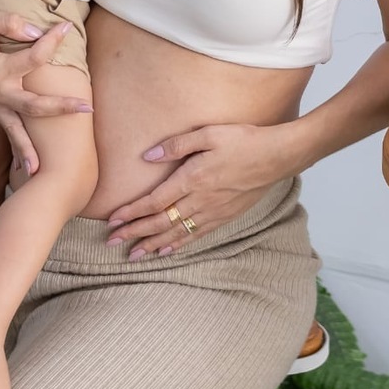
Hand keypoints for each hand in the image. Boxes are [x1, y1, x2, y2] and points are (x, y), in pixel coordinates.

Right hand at [0, 10, 90, 174]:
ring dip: (30, 148)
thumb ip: (10, 24)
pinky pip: (7, 130)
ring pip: (16, 129)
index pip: (33, 58)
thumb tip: (37, 34)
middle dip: (60, 107)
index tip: (65, 28)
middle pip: (32, 106)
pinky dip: (17, 148)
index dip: (52, 41)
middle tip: (87, 108)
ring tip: (43, 169)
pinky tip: (28, 166)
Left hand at [105, 122, 294, 257]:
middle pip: (160, 222)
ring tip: (134, 254)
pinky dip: (179, 244)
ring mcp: (213, 212)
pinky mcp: (225, 216)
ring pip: (176, 233)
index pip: (155, 201)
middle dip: (134, 233)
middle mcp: (200, 201)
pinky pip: (196, 236)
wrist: (276, 157)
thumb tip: (149, 155)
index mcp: (192, 179)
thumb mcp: (208, 134)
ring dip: (152, 244)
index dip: (132, 212)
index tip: (113, 220)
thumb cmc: (243, 141)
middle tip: (111, 242)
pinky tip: (167, 250)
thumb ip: (177, 145)